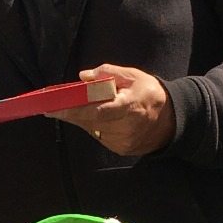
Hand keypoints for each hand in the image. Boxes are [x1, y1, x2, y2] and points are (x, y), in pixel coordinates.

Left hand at [48, 64, 174, 155]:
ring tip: (69, 108)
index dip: (74, 110)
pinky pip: (100, 136)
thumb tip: (84, 76)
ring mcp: (124, 140)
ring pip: (93, 129)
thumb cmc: (150, 93)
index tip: (53, 108)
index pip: (97, 110)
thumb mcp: (134, 76)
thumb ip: (109, 73)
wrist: (172, 120)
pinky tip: (90, 118)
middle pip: (90, 122)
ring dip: (80, 119)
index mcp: (131, 105)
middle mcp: (127, 126)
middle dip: (70, 113)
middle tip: (51, 107)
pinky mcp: (121, 148)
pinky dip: (92, 126)